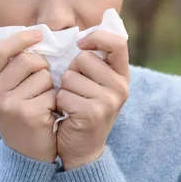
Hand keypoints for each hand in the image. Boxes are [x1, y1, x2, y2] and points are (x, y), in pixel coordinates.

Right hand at [0, 30, 57, 162]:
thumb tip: (33, 35)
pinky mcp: (28, 114)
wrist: (27, 155)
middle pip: (27, 60)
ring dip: (50, 87)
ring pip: (43, 76)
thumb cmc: (21, 115)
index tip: (39, 34)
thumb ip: (12, 66)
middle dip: (42, 67)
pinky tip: (48, 114)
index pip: (1, 50)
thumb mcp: (7, 92)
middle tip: (41, 83)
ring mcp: (9, 105)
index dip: (21, 38)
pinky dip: (56, 102)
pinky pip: (52, 94)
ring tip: (42, 102)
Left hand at [56, 30, 129, 169]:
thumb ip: (92, 60)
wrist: (81, 148)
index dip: (96, 38)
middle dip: (70, 71)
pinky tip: (67, 114)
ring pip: (70, 77)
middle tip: (76, 91)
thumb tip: (78, 33)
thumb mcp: (92, 82)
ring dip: (63, 89)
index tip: (81, 45)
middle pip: (83, 58)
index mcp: (121, 75)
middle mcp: (121, 87)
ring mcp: (109, 101)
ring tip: (71, 103)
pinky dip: (58, 104)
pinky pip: (63, 95)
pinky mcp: (93, 114)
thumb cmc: (81, 108)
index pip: (116, 42)